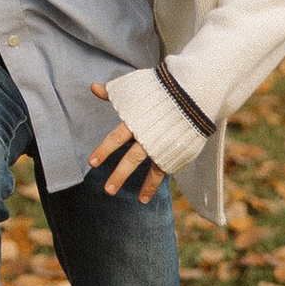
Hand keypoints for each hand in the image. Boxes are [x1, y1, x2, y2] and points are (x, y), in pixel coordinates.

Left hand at [87, 85, 164, 202]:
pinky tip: (143, 198)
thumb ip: (112, 92)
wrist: (193, 93)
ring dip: (137, 184)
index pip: (116, 138)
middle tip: (107, 190)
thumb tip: (93, 87)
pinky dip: (152, 185)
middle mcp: (148, 136)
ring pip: (147, 168)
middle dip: (119, 175)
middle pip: (131, 158)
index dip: (104, 151)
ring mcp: (162, 146)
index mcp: (135, 120)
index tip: (91, 163)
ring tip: (125, 198)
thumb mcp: (133, 88)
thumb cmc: (159, 88)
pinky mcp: (174, 152)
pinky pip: (161, 172)